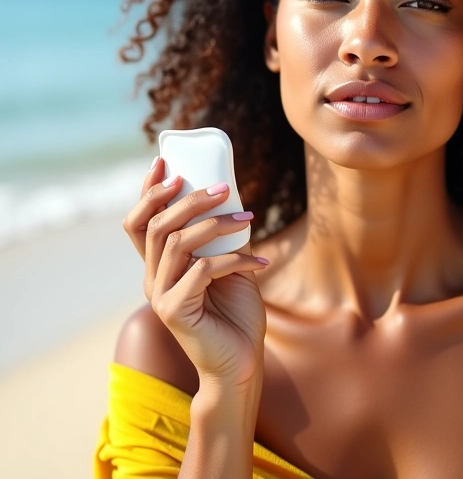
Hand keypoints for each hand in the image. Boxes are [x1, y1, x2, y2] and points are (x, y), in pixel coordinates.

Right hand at [122, 156, 268, 386]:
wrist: (241, 362)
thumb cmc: (236, 313)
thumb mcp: (230, 265)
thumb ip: (222, 237)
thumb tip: (233, 196)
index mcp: (161, 266)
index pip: (141, 222)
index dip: (147, 190)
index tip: (163, 161)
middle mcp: (153, 278)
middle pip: (156, 225)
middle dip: (188, 199)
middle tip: (222, 188)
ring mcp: (161, 296)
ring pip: (177, 242)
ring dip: (216, 224)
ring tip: (248, 219)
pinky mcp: (176, 311)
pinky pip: (203, 269)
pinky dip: (235, 260)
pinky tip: (261, 264)